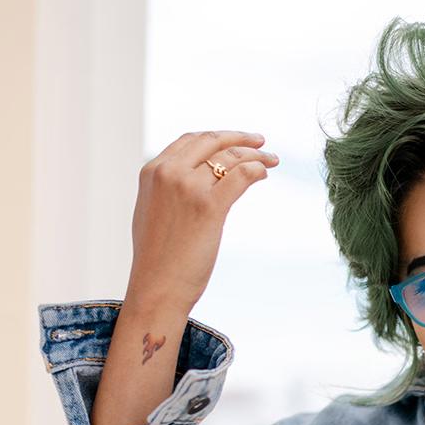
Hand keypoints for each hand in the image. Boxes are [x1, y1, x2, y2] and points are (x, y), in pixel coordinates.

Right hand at [126, 129, 279, 311]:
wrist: (157, 287)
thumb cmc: (158, 259)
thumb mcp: (153, 213)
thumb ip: (167, 191)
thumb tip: (187, 184)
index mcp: (152, 171)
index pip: (190, 141)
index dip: (218, 138)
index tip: (237, 140)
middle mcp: (168, 173)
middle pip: (212, 141)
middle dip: (240, 138)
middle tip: (261, 142)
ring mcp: (188, 187)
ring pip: (230, 157)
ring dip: (255, 155)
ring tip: (271, 161)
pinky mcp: (209, 206)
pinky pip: (241, 175)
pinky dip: (257, 169)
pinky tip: (264, 174)